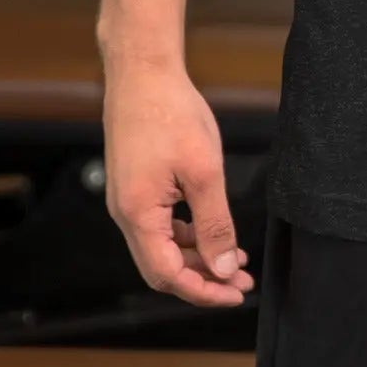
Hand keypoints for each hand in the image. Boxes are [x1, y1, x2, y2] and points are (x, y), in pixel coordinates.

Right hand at [103, 58, 252, 305]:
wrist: (143, 73)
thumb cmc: (171, 114)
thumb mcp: (203, 171)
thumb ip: (214, 224)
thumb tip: (222, 268)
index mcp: (138, 215)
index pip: (168, 275)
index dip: (203, 290)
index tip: (235, 293)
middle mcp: (125, 214)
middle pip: (163, 267)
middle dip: (203, 278)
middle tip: (240, 280)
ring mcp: (127, 200)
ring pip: (162, 246)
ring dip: (197, 256)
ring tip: (234, 257)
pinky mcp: (134, 186)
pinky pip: (159, 225)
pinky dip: (186, 234)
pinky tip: (211, 230)